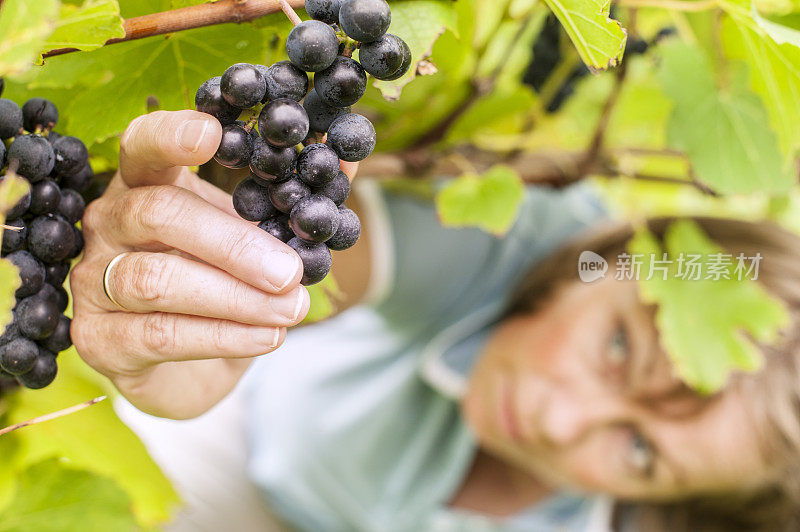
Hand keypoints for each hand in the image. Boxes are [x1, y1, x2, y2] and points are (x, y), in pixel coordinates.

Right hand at [70, 110, 348, 418]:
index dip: (171, 135)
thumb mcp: (256, 237)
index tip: (213, 133)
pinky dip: (224, 335)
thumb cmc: (223, 284)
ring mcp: (95, 282)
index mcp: (146, 185)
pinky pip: (162, 333)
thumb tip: (347, 153)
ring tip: (292, 309)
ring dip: (237, 297)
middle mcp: (111, 225)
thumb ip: (293, 200)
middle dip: (234, 243)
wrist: (189, 367)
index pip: (142, 146)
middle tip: (290, 272)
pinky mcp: (103, 340)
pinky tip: (269, 336)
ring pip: (158, 279)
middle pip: (159, 214)